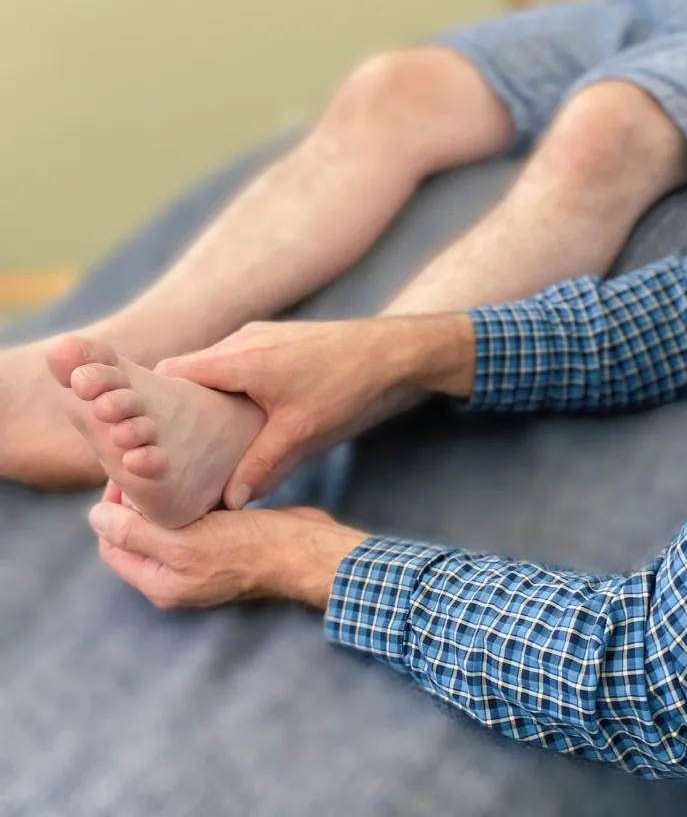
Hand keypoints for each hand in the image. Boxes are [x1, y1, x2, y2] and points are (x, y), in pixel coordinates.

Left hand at [89, 481, 368, 610]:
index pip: (113, 544)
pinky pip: (194, 519)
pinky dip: (189, 498)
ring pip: (166, 525)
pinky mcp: (224, 541)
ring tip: (167, 464)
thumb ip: (137, 534)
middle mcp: (176, 575)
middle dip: (134, 501)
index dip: (110, 509)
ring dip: (162, 498)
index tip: (124, 473)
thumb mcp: (187, 544)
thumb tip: (93, 519)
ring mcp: (201, 559)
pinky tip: (198, 474)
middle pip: (137, 534)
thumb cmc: (250, 549)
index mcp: (160, 582)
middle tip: (144, 463)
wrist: (305, 550)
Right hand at [156, 319, 401, 509]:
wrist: (388, 350)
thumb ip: (260, 465)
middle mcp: (242, 339)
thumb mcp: (300, 430)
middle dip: (175, 406)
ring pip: (211, 366)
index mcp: (240, 358)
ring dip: (203, 396)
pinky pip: (233, 361)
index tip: (146, 436)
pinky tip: (235, 416)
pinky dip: (226, 385)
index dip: (151, 401)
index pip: (172, 372)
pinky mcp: (273, 339)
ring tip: (199, 437)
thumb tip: (229, 501)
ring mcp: (258, 335)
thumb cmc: (346, 384)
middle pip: (187, 371)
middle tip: (169, 445)